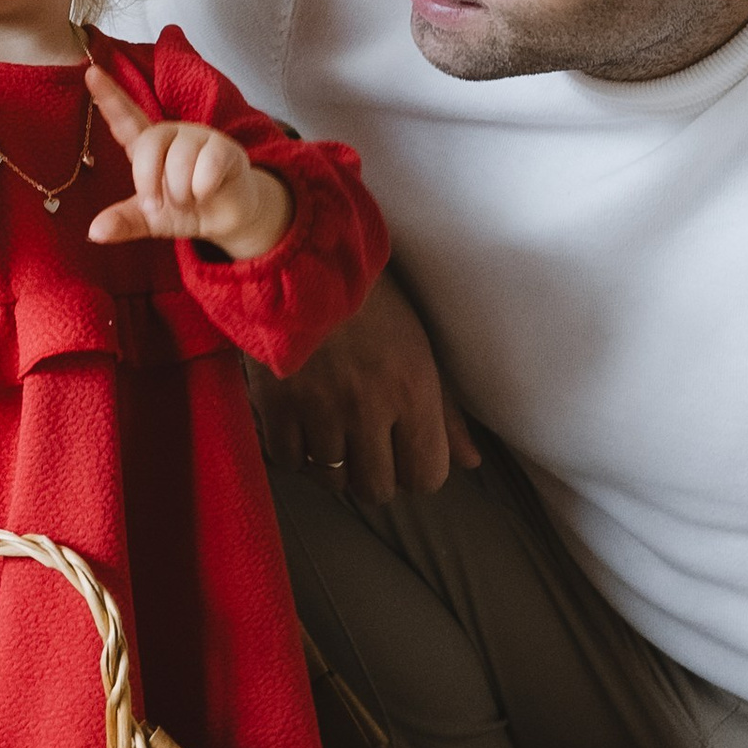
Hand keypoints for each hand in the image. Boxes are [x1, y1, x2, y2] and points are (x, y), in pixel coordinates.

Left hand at [84, 62, 292, 261]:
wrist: (227, 219)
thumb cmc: (185, 208)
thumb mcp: (150, 220)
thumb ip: (124, 222)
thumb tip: (94, 232)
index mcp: (148, 146)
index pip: (125, 118)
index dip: (109, 96)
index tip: (91, 72)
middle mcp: (172, 134)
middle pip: (148, 145)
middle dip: (148, 181)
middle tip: (157, 204)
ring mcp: (199, 137)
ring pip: (179, 160)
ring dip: (181, 193)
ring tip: (189, 200)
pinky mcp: (225, 148)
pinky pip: (207, 167)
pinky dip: (203, 190)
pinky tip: (208, 193)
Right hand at [248, 268, 481, 504]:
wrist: (301, 260)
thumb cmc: (370, 302)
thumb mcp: (420, 349)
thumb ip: (445, 412)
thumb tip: (471, 463)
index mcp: (413, 391)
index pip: (426, 476)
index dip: (415, 471)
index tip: (402, 452)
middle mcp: (369, 408)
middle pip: (377, 488)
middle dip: (373, 473)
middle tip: (363, 444)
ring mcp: (319, 409)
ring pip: (331, 479)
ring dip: (332, 463)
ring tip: (329, 431)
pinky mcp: (276, 405)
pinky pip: (289, 460)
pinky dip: (295, 453)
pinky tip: (300, 428)